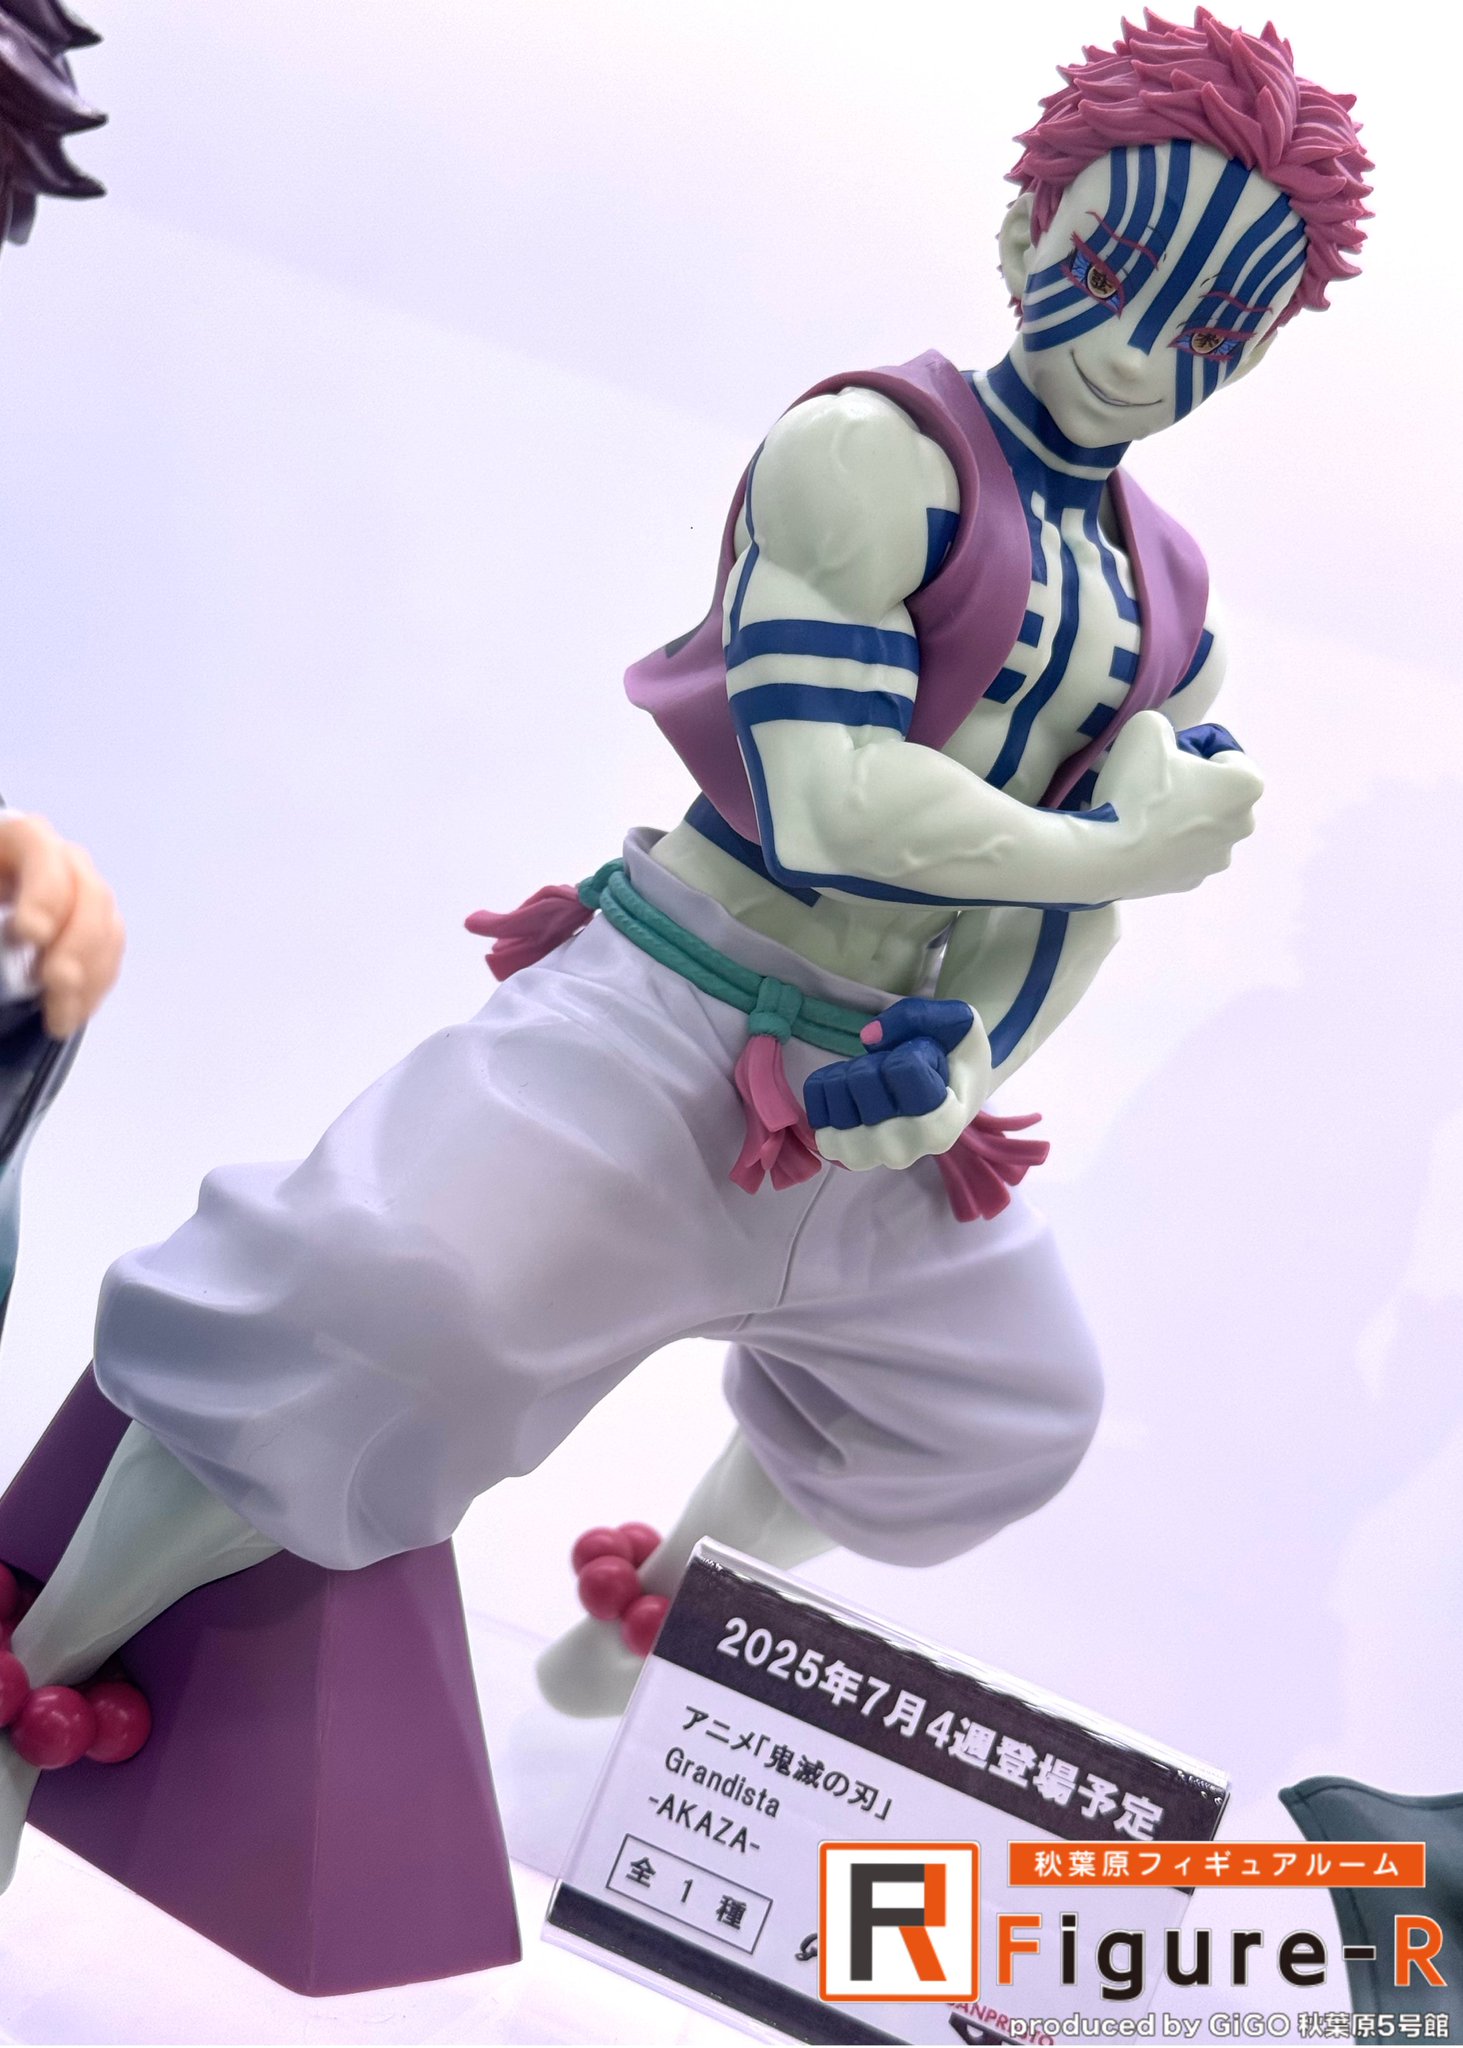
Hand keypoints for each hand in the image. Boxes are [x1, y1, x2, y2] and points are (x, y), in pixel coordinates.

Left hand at [0, 814, 124, 1037]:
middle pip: (88, 893)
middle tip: (55, 982)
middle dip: (75, 944)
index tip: (31, 934)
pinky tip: (73, 1011)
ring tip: (60, 1016)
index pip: (40, 848)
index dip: (43, 892)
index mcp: (17, 840)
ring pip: (106, 928)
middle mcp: (59, 861)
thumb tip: (10, 946)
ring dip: (88, 976)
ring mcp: (83, 893)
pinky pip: (110, 955)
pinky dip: (94, 987)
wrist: (0, 921)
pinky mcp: (96, 927)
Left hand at [806, 996, 991, 1171]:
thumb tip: (867, 1039)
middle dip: (877, 1059)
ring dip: (848, 1072)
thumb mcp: (957, 1021)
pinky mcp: (837, 1149)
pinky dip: (825, 1085)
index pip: (902, 1068)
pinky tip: (849, 1084)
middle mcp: (902, 1150)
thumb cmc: (957, 1056)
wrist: (953, 1092)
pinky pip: (813, 1106)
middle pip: (861, 1080)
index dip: (912, 1049)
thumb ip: (919, 1016)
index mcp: (942, 1126)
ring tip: (873, 1076)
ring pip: (834, 1094)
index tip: (930, 1061)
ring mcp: (866, 1155)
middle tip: (898, 1067)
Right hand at [1094, 710, 1262, 897]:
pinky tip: (1139, 839)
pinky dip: (1167, 845)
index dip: (1194, 749)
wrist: (1107, 856)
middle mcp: (1245, 824)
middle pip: (1217, 792)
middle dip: (1193, 785)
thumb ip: (1164, 726)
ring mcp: (1219, 858)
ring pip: (1201, 825)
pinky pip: (1182, 853)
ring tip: (1142, 814)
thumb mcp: (1146, 728)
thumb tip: (1163, 746)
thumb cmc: (1136, 789)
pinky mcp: (1192, 882)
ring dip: (1181, 816)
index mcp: (1247, 785)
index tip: (1167, 757)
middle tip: (1153, 784)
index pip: (1225, 753)